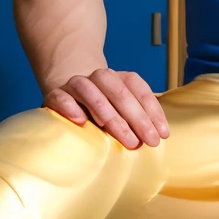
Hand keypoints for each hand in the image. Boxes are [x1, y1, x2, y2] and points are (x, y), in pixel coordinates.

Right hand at [44, 69, 169, 149]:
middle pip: (119, 92)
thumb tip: (160, 134)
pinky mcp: (56, 95)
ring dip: (107, 113)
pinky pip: (61, 97)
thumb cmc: (103, 108)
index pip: (138, 89)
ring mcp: (76, 84)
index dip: (153, 111)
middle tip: (147, 141)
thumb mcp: (122, 109)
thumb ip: (138, 115)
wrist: (68, 94)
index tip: (163, 134)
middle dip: (136, 118)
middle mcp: (99, 77)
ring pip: (91, 92)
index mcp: (119, 78)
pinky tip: (80, 121)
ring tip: (121, 134)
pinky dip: (70, 107)